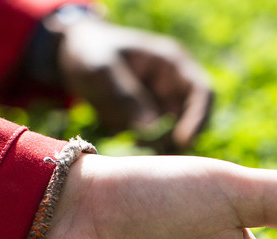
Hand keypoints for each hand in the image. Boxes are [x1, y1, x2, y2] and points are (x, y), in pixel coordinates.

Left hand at [57, 16, 212, 151]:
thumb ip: (124, 96)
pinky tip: (124, 142)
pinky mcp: (149, 123)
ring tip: (129, 141)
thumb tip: (150, 128)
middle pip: (191, 121)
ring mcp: (163, 106)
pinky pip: (155, 143)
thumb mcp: (100, 69)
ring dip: (157, 146)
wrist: (74, 56)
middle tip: (143, 144)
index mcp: (172, 64)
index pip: (203, 92)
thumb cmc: (90, 52)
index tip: (183, 141)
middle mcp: (174, 87)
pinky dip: (144, 148)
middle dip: (172, 138)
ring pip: (174, 137)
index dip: (199, 118)